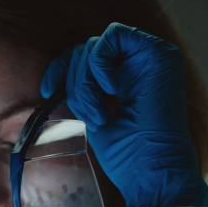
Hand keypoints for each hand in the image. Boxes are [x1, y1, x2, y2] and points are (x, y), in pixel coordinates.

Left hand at [40, 22, 207, 206]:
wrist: (152, 171)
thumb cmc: (127, 156)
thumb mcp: (93, 114)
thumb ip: (82, 90)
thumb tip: (56, 80)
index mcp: (126, 77)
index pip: (83, 56)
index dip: (61, 69)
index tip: (47, 92)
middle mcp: (139, 64)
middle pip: (86, 50)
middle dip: (77, 85)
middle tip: (91, 118)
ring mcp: (151, 57)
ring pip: (95, 45)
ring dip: (87, 84)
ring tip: (101, 116)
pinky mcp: (160, 54)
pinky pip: (114, 35)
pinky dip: (101, 62)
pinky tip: (111, 91)